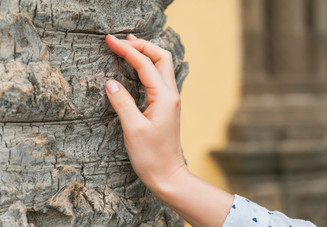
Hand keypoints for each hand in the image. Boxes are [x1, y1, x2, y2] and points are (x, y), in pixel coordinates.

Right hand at [105, 34, 232, 226]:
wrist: (168, 174)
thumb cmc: (152, 156)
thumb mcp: (133, 129)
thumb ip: (122, 102)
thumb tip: (110, 82)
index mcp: (164, 97)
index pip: (145, 64)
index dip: (127, 50)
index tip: (110, 41)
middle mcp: (171, 95)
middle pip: (162, 58)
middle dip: (142, 45)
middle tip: (121, 40)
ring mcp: (170, 100)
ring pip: (162, 67)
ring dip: (147, 54)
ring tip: (129, 46)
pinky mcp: (166, 107)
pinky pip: (159, 79)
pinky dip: (148, 67)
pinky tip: (137, 68)